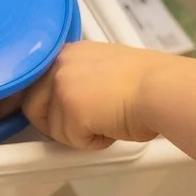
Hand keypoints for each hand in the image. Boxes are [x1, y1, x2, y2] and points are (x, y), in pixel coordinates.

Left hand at [21, 42, 165, 148]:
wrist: (163, 88)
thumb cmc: (148, 82)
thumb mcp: (104, 68)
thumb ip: (80, 80)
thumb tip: (68, 104)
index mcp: (69, 52)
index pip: (34, 83)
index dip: (37, 104)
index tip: (35, 114)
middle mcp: (60, 64)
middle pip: (33, 107)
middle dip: (54, 125)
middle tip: (83, 128)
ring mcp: (63, 86)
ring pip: (54, 129)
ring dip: (80, 135)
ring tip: (109, 121)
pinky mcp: (71, 109)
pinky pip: (73, 141)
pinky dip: (94, 142)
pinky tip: (113, 127)